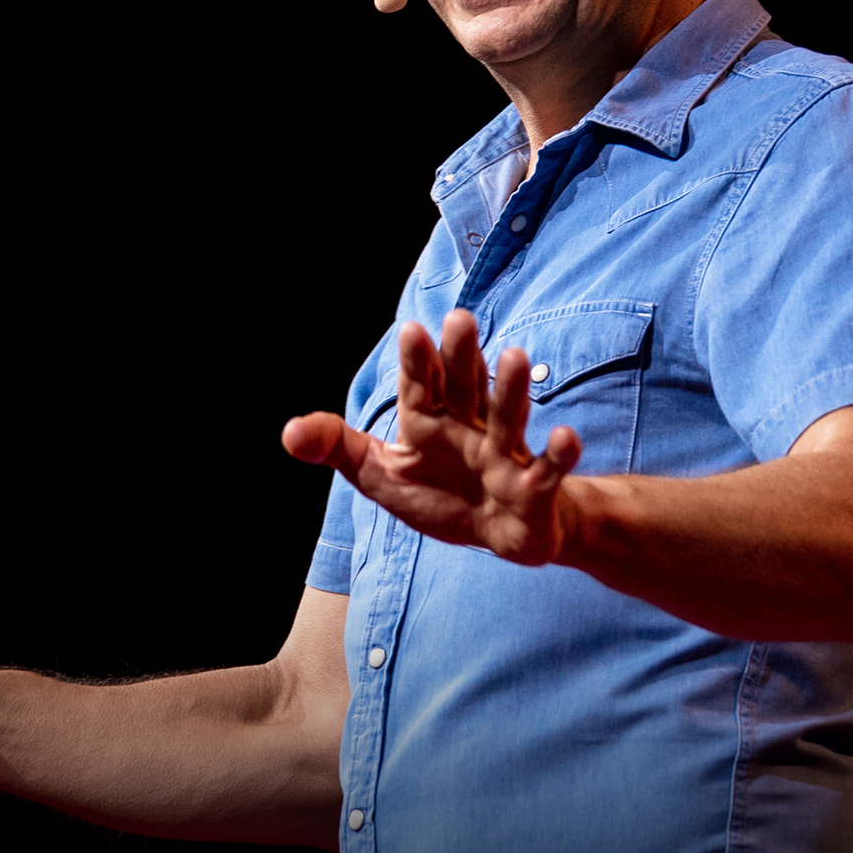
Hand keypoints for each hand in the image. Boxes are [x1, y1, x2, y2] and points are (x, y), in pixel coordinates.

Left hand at [282, 309, 582, 564]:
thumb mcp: (381, 475)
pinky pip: (546, 469)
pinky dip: (557, 454)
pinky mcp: (533, 488)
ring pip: (507, 418)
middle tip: (459, 320)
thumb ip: (339, 447)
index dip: (417, 363)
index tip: (410, 330)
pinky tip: (565, 436)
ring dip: (510, 389)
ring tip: (516, 356)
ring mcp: (503, 456)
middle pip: (465, 388)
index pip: (421, 387)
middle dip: (463, 357)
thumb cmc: (442, 494)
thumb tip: (287, 433)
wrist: (501, 532)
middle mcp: (468, 428)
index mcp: (430, 421)